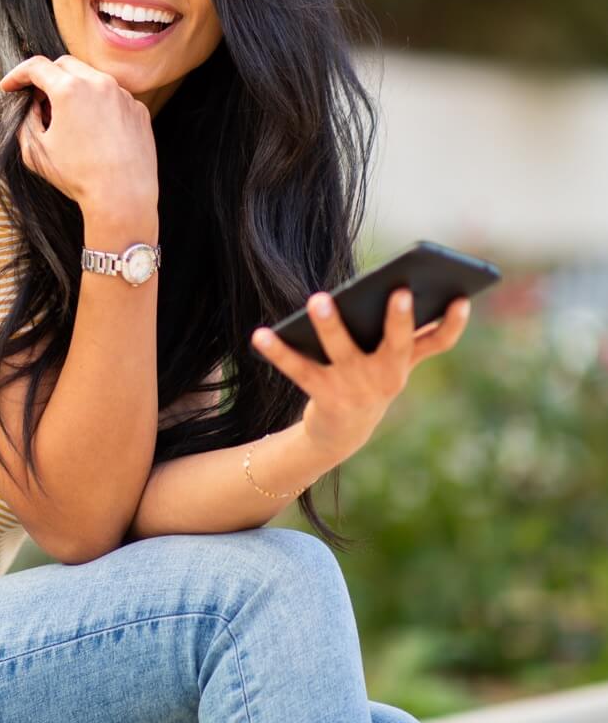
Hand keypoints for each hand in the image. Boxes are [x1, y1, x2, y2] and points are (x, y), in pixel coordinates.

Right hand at [0, 54, 158, 212]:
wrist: (122, 196)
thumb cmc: (77, 176)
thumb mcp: (36, 151)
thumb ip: (26, 121)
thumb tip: (32, 106)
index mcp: (69, 90)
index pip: (36, 67)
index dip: (17, 75)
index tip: (10, 87)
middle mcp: (99, 84)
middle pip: (65, 64)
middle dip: (46, 77)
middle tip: (37, 101)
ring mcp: (123, 95)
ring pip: (91, 79)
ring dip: (74, 90)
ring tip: (66, 119)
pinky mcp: (138, 110)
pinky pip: (112, 98)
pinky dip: (97, 106)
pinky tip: (92, 131)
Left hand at [250, 288, 471, 458]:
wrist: (342, 434)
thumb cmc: (368, 379)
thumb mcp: (390, 360)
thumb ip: (400, 331)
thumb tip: (404, 287)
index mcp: (404, 363)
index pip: (439, 342)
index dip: (454, 323)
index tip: (462, 297)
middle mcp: (385, 376)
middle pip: (396, 343)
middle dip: (399, 319)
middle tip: (400, 290)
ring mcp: (354, 386)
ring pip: (342, 350)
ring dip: (331, 326)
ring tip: (318, 299)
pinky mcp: (323, 394)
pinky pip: (297, 368)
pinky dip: (277, 350)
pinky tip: (260, 334)